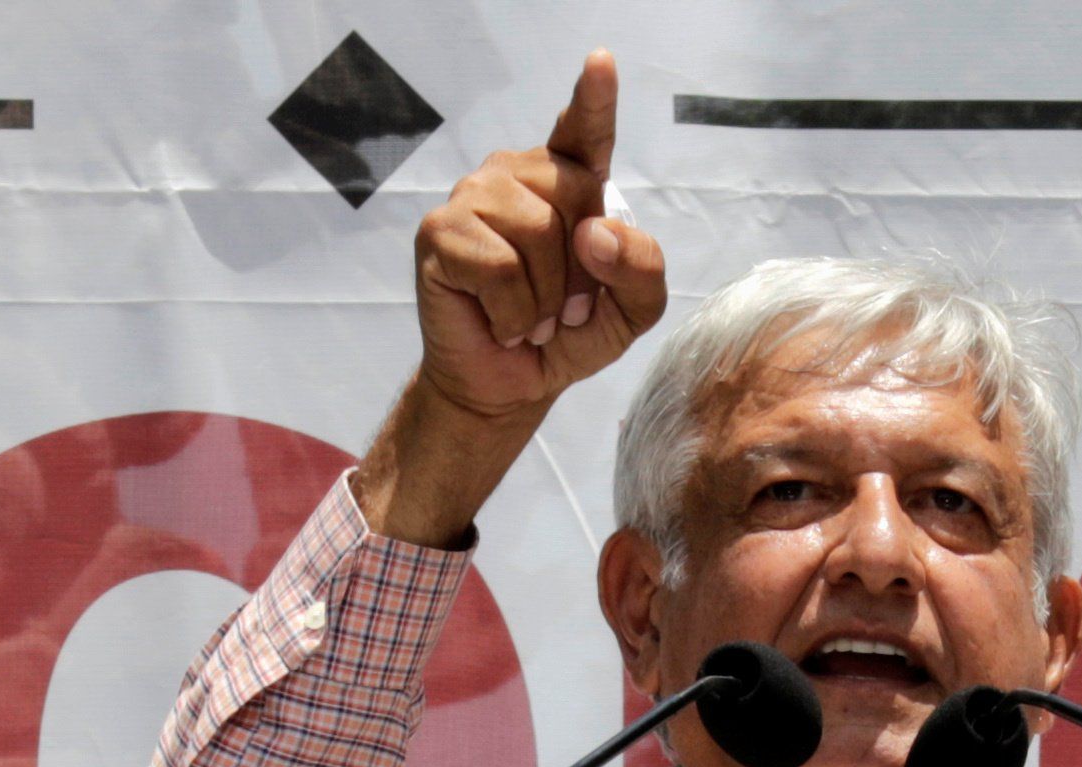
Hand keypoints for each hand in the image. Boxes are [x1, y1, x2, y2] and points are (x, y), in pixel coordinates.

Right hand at [367, 51, 666, 546]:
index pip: (583, 130)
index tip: (601, 63)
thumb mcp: (630, 311)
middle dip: (580, 269)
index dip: (593, 98)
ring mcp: (473, 196)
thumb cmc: (566, 336)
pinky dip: (512, 312)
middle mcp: (517, 174)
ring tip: (529, 314)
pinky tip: (501, 322)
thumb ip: (642, 269)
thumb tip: (595, 232)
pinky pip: (499, 266)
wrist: (508, 387)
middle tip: (561, 303)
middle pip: (574, 197)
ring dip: (545, 297)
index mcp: (568, 181)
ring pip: (536, 231)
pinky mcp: (440, 232)